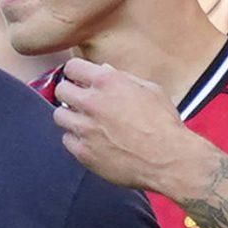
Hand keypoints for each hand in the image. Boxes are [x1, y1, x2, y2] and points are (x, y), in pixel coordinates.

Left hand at [52, 59, 204, 198]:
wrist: (167, 159)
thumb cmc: (163, 124)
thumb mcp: (150, 90)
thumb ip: (123, 78)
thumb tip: (104, 71)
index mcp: (107, 82)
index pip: (72, 68)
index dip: (75, 73)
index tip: (78, 79)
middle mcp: (91, 103)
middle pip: (61, 90)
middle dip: (69, 92)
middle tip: (79, 100)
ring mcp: (85, 129)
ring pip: (59, 116)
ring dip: (70, 116)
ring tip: (83, 122)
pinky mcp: (84, 152)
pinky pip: (67, 140)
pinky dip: (76, 139)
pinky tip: (89, 141)